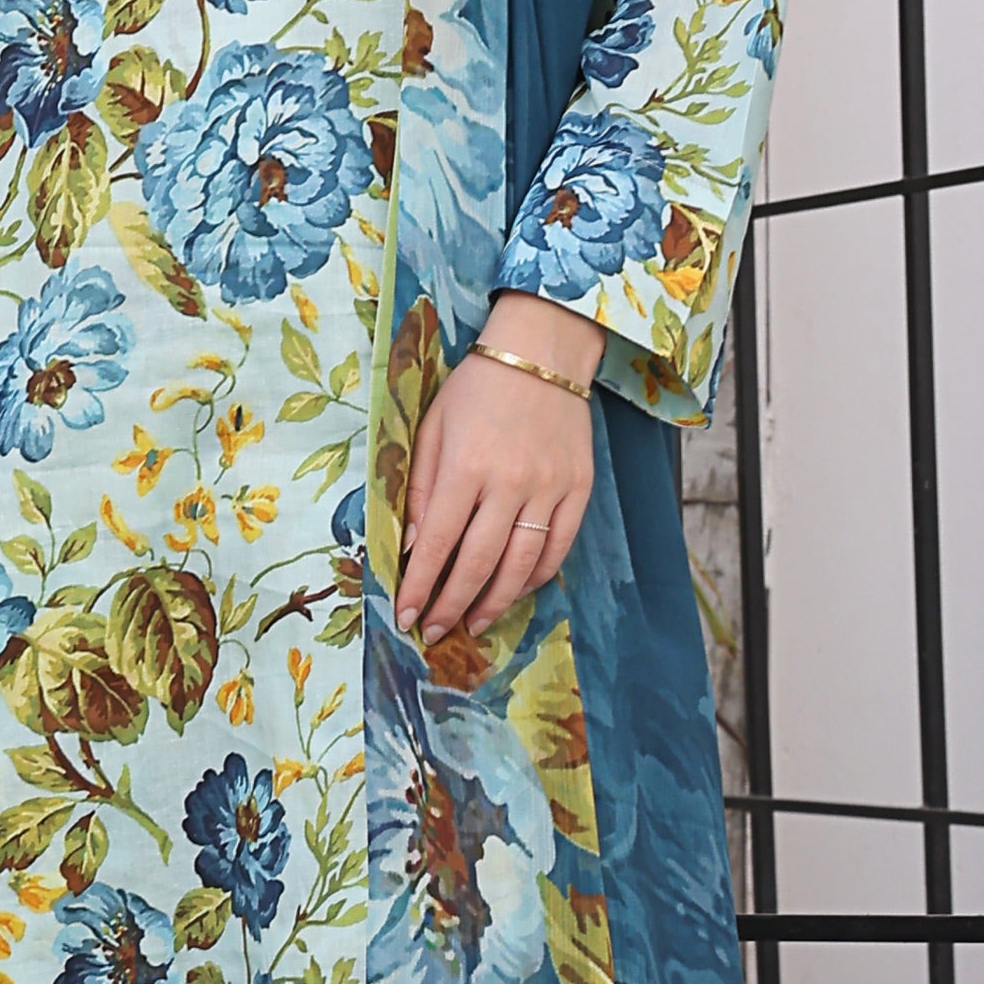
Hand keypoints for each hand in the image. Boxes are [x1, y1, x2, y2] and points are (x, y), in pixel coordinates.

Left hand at [395, 296, 599, 640]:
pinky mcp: (578, 489)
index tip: (405, 614)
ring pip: (521, 565)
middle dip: (451, 605)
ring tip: (473, 623)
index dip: (420, 585)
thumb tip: (415, 547)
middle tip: (433, 632)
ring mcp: (550, 488)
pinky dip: (536, 576)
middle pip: (479, 564)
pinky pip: (558, 547)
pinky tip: (515, 590)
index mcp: (466, 465)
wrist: (542, 351)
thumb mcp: (432, 426)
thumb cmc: (477, 387)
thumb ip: (422, 487)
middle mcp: (510, 483)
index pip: (438, 543)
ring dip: (495, 603)